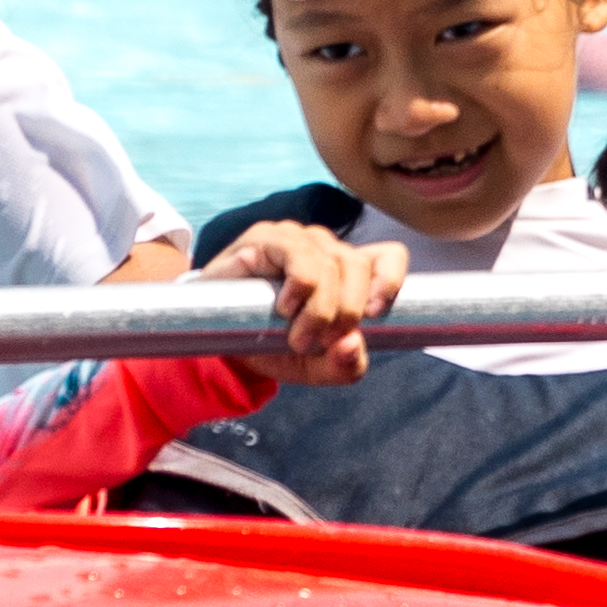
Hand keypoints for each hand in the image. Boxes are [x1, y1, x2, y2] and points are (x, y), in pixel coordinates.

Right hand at [199, 222, 407, 386]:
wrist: (217, 342)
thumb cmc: (271, 346)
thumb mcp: (314, 367)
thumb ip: (344, 364)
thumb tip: (354, 345)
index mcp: (345, 271)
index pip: (388, 256)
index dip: (390, 280)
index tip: (376, 315)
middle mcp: (324, 248)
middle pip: (359, 265)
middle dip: (348, 311)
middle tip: (321, 342)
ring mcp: (295, 239)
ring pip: (332, 263)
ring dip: (321, 309)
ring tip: (298, 337)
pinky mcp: (266, 239)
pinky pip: (299, 256)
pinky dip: (300, 288)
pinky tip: (284, 309)